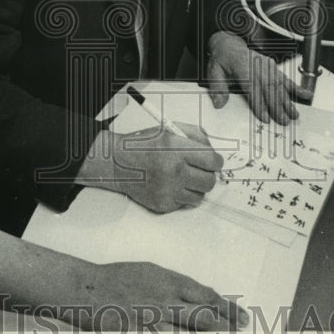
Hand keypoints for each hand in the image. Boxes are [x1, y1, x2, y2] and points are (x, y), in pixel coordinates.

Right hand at [65, 261, 247, 330]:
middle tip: (243, 324)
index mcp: (166, 278)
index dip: (223, 303)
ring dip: (213, 330)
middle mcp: (164, 294)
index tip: (238, 312)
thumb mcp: (144, 274)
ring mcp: (154, 313)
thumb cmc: (111, 281)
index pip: (202, 293)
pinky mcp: (143, 329)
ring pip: (193, 323)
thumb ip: (167, 287)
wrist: (83, 288)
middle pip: (204, 308)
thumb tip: (186, 296)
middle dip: (226, 317)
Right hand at [77, 125, 222, 213]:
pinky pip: (184, 204)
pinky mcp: (163, 205)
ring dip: (195, 187)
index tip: (213, 162)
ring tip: (183, 177)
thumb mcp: (170, 128)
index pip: (213, 161)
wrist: (118, 163)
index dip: (215, 161)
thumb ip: (196, 135)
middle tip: (200, 170)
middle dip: (208, 175)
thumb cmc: (144, 144)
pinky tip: (171, 185)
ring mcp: (168, 191)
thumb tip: (213, 150)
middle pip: (209, 181)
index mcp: (176, 149)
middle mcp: (173, 171)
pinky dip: (182, 195)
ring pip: (200, 196)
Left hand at [205, 31, 312, 124]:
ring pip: (279, 85)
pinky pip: (285, 78)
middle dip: (277, 106)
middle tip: (284, 122)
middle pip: (269, 88)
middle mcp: (257, 66)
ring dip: (287, 101)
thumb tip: (219, 104)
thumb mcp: (213, 72)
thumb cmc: (222, 61)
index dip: (260, 103)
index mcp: (242, 67)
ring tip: (294, 115)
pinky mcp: (273, 67)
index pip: (253, 87)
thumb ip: (217, 88)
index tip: (265, 118)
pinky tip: (306, 95)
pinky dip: (296, 88)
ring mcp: (267, 66)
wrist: (229, 45)